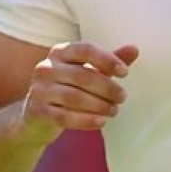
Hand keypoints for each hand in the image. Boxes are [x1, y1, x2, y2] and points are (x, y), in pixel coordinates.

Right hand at [16, 42, 138, 144]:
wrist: (36, 117)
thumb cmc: (68, 89)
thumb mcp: (88, 72)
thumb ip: (108, 62)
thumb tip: (135, 49)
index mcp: (60, 52)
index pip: (85, 49)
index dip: (107, 59)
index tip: (125, 72)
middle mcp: (46, 67)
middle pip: (82, 75)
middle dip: (107, 87)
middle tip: (122, 97)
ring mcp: (39, 89)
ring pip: (74, 97)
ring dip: (99, 105)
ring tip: (114, 110)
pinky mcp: (37, 111)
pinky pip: (64, 116)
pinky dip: (86, 120)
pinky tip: (101, 122)